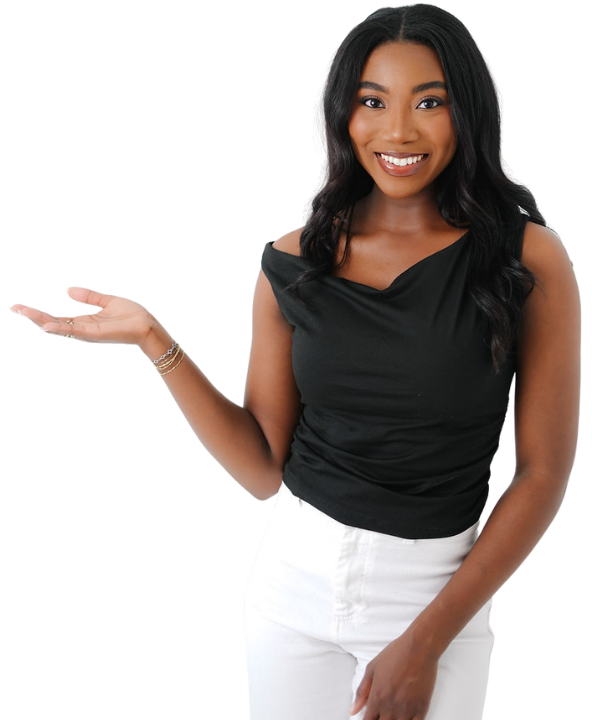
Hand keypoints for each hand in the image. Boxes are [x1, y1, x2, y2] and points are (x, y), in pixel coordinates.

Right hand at [8, 286, 153, 347]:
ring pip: (58, 327)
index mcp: (85, 322)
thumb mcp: (107, 301)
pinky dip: (60, 328)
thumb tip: (67, 289)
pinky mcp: (95, 334)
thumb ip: (88, 296)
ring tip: (23, 311)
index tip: (19, 306)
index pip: (55, 318)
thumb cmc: (132, 316)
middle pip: (51, 323)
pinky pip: (74, 331)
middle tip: (14, 307)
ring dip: (40, 320)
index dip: (38, 313)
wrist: (149, 326)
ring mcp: (87, 333)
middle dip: (33, 316)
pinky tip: (46, 325)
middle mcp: (83, 329)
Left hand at [351, 632, 438, 719]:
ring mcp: (407, 710)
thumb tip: (353, 709)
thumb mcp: (372, 668)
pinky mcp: (422, 709)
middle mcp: (390, 707)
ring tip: (392, 713)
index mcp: (377, 697)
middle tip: (381, 713)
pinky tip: (405, 717)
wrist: (419, 648)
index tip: (369, 718)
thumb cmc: (396, 654)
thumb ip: (362, 691)